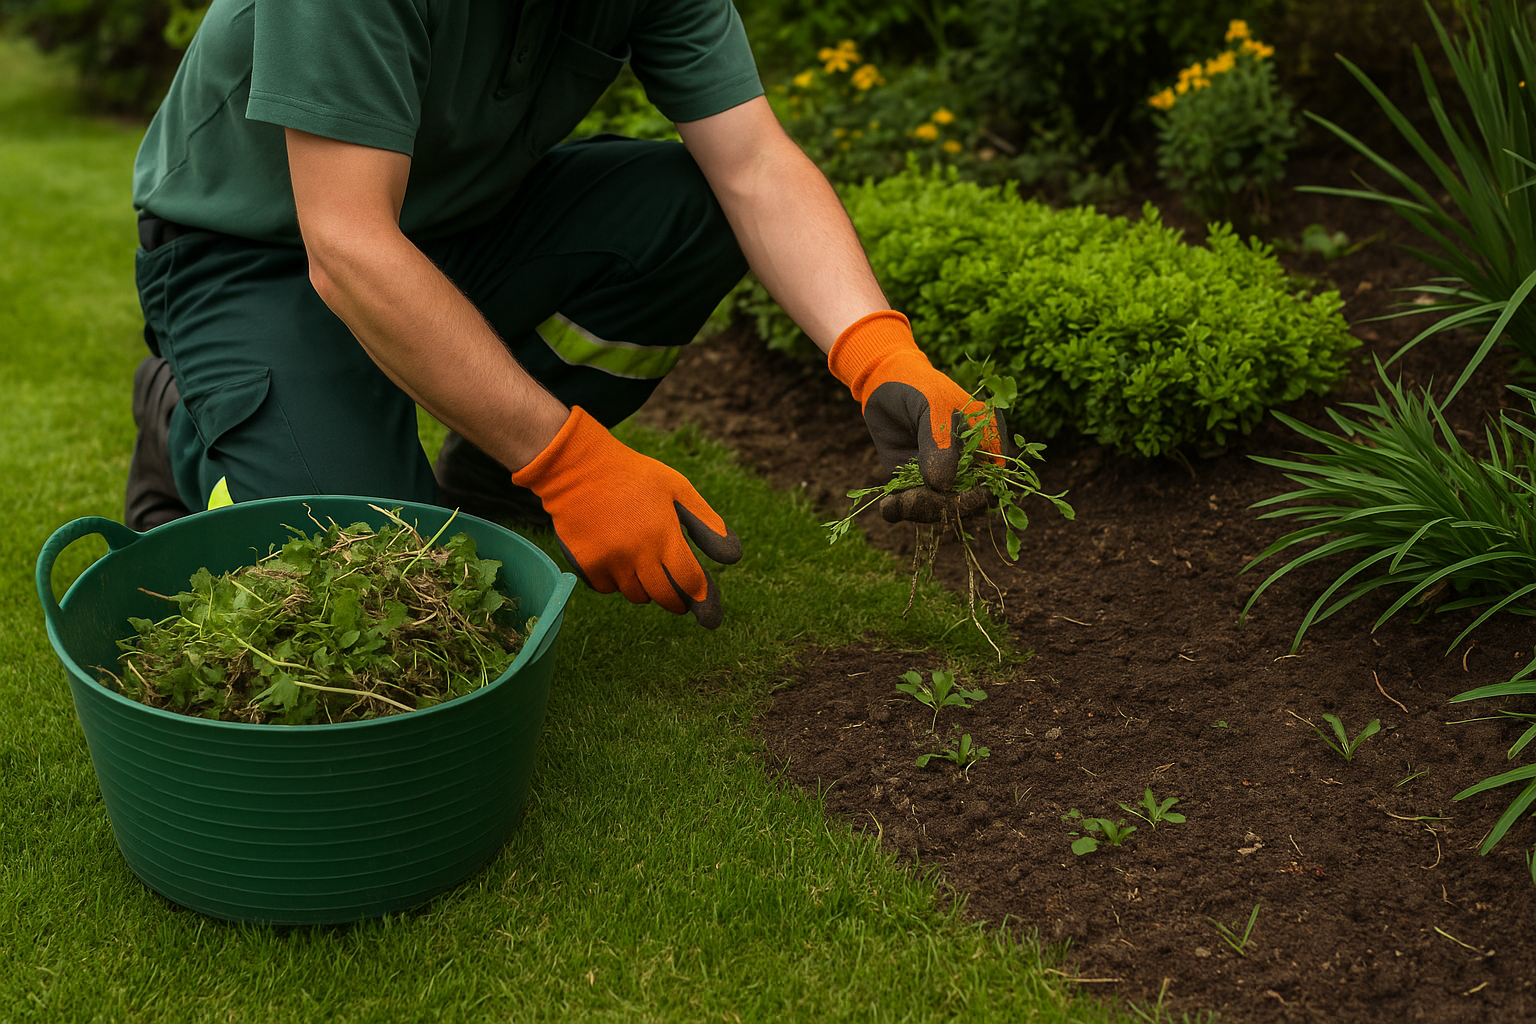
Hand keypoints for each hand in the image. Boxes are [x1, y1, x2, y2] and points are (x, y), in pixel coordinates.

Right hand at [511, 408, 741, 627]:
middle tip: (677, 597)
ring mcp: (610, 561)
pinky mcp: (586, 564)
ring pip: (636, 595)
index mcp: (664, 534)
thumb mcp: (678, 489)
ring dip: (645, 588)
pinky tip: (615, 557)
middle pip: (664, 597)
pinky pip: (608, 588)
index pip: (689, 583)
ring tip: (643, 565)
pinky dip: (615, 580)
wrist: (578, 467)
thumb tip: (733, 558)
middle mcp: (637, 552)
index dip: (700, 597)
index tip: (704, 605)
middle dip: (675, 600)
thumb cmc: (635, 477)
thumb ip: (706, 524)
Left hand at [828, 311, 1012, 522]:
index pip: (994, 485)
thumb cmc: (918, 387)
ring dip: (919, 512)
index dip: (977, 498)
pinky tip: (889, 506)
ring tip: (898, 502)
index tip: (954, 499)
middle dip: (944, 508)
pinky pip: (911, 507)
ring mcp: (942, 476)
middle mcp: (969, 465)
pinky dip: (900, 511)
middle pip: (967, 504)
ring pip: (939, 511)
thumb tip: (943, 486)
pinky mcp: (914, 483)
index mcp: (988, 444)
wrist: (882, 382)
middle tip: (916, 499)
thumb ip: (940, 445)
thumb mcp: (932, 408)